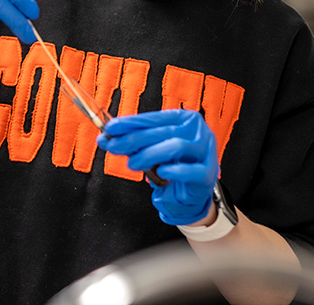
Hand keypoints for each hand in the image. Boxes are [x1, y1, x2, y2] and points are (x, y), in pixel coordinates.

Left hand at [97, 109, 217, 224]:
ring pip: (176, 146)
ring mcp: (205, 152)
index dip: (132, 122)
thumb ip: (132, 142)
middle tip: (115, 146)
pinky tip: (161, 173)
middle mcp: (198, 132)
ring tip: (132, 163)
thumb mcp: (149, 150)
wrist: (187, 195)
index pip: (155, 118)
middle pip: (163, 131)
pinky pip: (191, 170)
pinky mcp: (208, 174)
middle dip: (134, 138)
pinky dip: (174, 170)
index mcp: (184, 120)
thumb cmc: (170, 166)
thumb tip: (106, 137)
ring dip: (149, 154)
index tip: (111, 127)